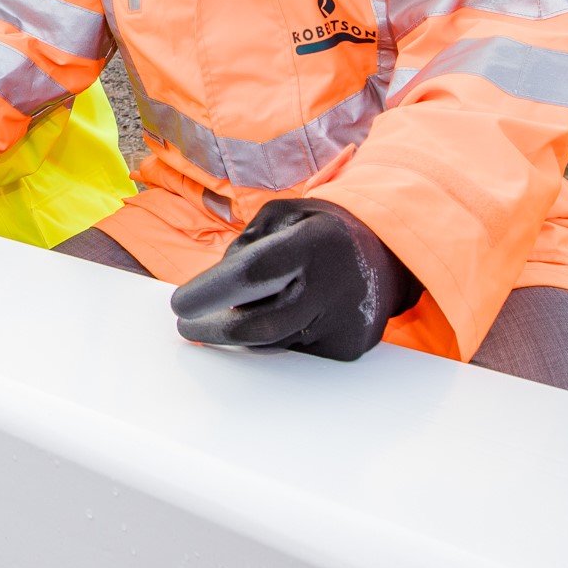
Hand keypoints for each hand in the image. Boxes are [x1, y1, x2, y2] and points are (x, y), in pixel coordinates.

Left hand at [169, 199, 419, 361]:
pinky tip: (274, 318)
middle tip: (187, 326)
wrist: (388, 258)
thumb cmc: (322, 233)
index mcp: (315, 243)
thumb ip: (245, 244)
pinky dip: (272, 338)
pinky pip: (293, 351)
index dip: (210, 292)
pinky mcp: (347, 349)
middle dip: (213, 330)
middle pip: (258, 325)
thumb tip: (216, 287)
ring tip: (223, 319)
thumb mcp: (284, 215)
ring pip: (272, 343)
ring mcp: (344, 322)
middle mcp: (333, 286)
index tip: (179, 305)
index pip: (252, 274)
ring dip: (240, 334)